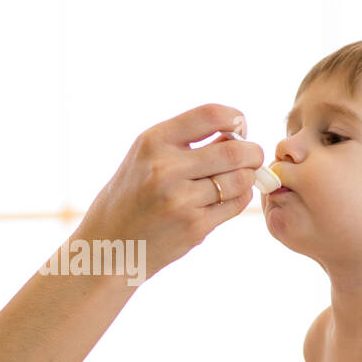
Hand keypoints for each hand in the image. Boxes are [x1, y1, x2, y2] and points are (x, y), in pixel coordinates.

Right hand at [74, 104, 264, 281]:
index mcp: (152, 142)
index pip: (211, 114)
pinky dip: (239, 198)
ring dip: (247, 177)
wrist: (108, 247)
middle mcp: (165, 168)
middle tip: (251, 157)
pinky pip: (235, 205)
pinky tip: (227, 198)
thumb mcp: (144, 158)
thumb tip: (237, 133)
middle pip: (235, 150)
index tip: (239, 129)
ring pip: (241, 179)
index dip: (236, 118)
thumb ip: (185, 143)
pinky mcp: (193, 227)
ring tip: (236, 179)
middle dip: (252, 152)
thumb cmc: (131, 198)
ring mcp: (181, 200)